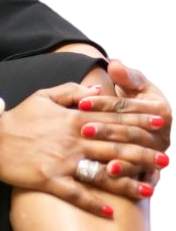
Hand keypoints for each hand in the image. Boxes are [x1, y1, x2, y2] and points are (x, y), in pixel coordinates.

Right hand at [0, 81, 162, 218]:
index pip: (112, 117)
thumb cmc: (19, 117)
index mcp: (73, 117)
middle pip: (114, 144)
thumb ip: (72, 92)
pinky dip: (94, 203)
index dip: (138, 119)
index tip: (161, 121)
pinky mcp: (50, 179)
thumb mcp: (44, 96)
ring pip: (102, 171)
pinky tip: (110, 212)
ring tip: (152, 187)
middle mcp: (72, 138)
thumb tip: (98, 91)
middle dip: (144, 151)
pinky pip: (76, 193)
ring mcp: (62, 160)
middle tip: (167, 158)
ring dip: (128, 180)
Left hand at [77, 57, 172, 192]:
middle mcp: (163, 132)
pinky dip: (132, 178)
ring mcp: (161, 151)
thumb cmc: (142, 95)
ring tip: (104, 165)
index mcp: (160, 109)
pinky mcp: (156, 167)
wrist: (159, 118)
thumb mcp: (138, 82)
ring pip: (137, 156)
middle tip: (84, 130)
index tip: (81, 102)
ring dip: (121, 161)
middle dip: (107, 131)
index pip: (125, 106)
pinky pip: (144, 174)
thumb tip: (114, 63)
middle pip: (130, 131)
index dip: (103, 103)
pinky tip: (116, 180)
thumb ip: (127, 75)